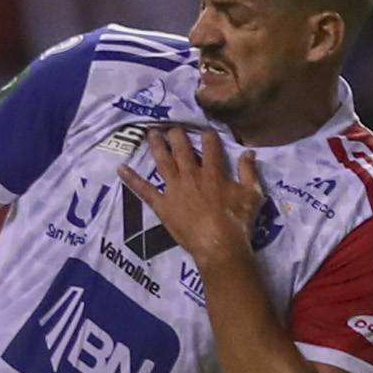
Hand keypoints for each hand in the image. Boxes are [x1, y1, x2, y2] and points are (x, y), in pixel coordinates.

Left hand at [140, 122, 265, 272]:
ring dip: (156, 146)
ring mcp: (174, 189)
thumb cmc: (237, 222)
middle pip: (182, 149)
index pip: (210, 146)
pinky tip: (120, 168)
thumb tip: (248, 152)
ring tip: (151, 134)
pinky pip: (144, 190)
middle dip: (177, 135)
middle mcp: (191, 175)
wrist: (219, 246)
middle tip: (172, 127)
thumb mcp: (252, 194)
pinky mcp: (162, 205)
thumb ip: (249, 171)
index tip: (206, 131)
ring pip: (163, 161)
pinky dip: (131, 179)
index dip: (208, 136)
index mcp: (213, 172)